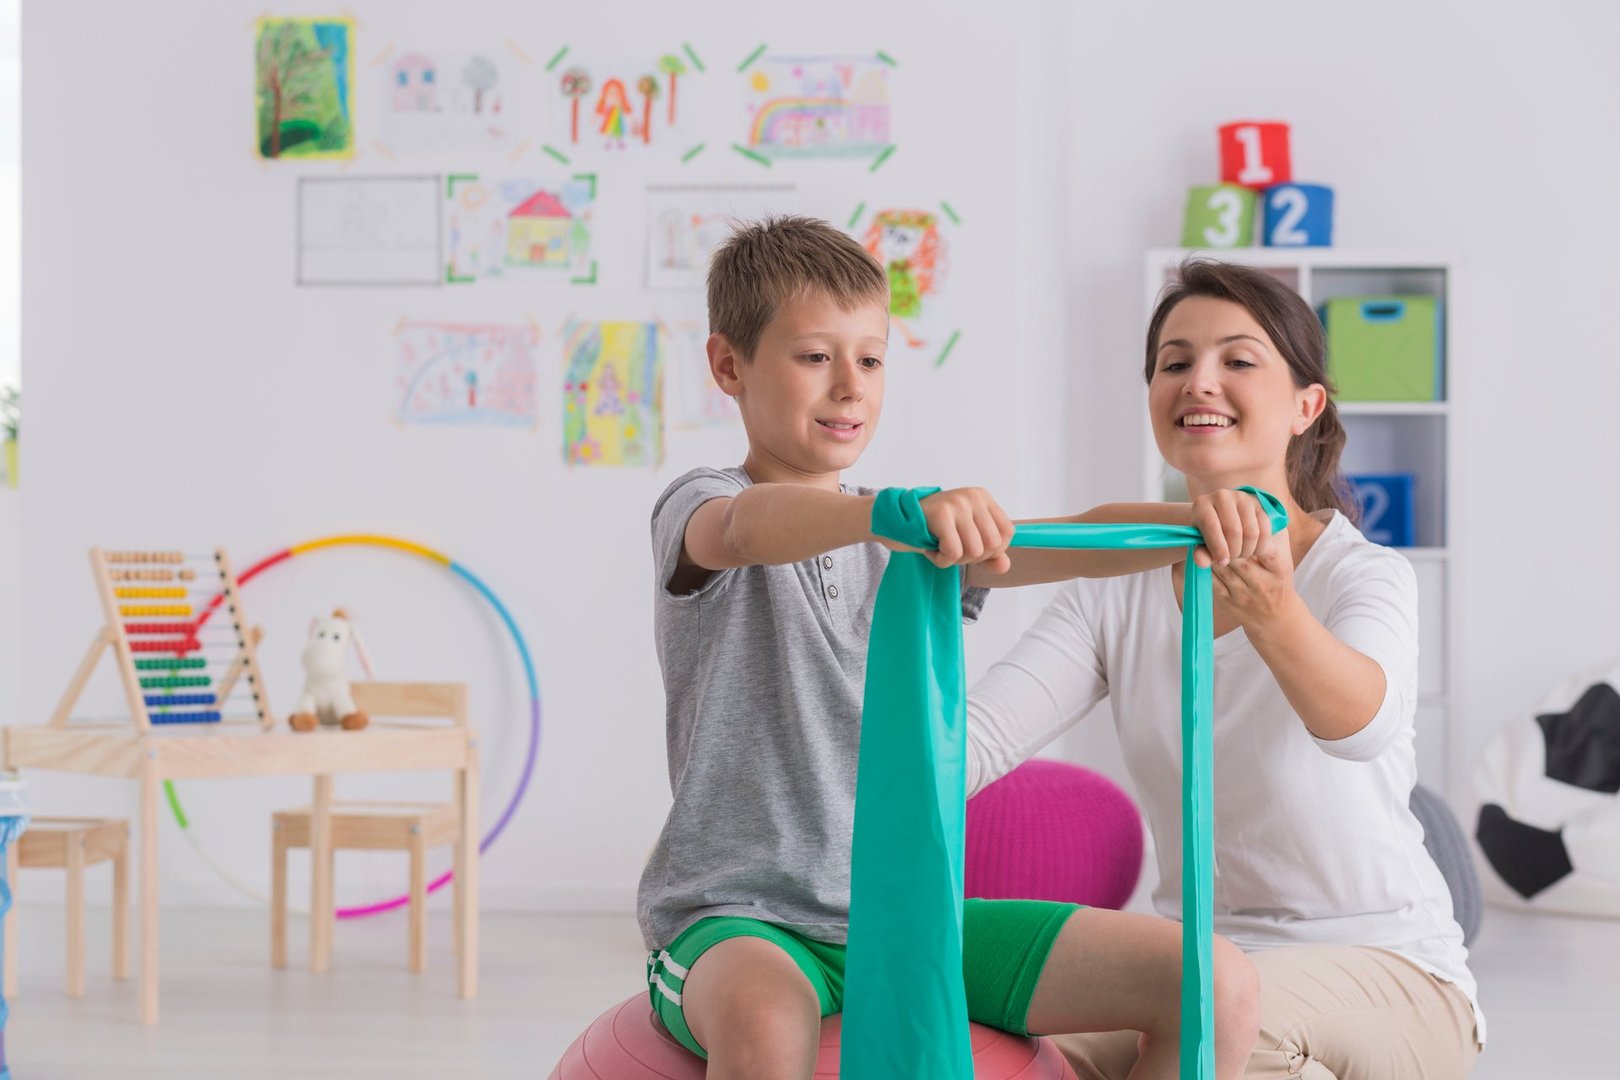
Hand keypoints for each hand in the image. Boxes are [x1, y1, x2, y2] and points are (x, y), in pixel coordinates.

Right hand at [883, 487, 1014, 573]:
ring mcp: (957, 503)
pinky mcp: (941, 514)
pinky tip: (930, 549)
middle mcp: (972, 496)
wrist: (894, 521)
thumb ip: (988, 554)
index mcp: (982, 498)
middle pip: (993, 545)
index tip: (968, 546)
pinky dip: (941, 560)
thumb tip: (1004, 566)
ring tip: (939, 547)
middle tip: (951, 549)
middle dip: (971, 557)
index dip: (991, 551)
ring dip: (954, 559)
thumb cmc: (931, 530)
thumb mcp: (965, 540)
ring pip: (974, 551)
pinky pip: (953, 552)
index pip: (1007, 533)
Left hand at [1191, 488, 1272, 568]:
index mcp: (1202, 504)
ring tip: (1240, 554)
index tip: (1222, 563)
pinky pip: (1265, 530)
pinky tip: (1253, 550)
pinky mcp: (1258, 504)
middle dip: (1234, 551)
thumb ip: (1200, 554)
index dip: (1218, 548)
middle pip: (1234, 531)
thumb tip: (1202, 562)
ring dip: (1247, 550)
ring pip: (1251, 532)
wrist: (1220, 518)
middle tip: (1232, 558)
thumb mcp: (1200, 544)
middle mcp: (1221, 496)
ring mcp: (1242, 498)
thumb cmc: (1207, 534)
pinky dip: (1261, 545)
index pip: (1212, 526)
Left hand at [1211, 527, 1297, 627]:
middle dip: (1226, 541)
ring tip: (1209, 537)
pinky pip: (1212, 581)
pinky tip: (1204, 554)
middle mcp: (1262, 584)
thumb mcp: (1283, 554)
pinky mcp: (1228, 602)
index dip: (1249, 535)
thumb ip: (1273, 531)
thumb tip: (1258, 507)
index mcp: (1279, 569)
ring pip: (1222, 569)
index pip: (1263, 548)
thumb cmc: (1277, 576)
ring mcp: (1243, 595)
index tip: (1239, 524)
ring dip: (1213, 551)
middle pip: (1239, 558)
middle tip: (1216, 526)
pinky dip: (1206, 566)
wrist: (1275, 616)